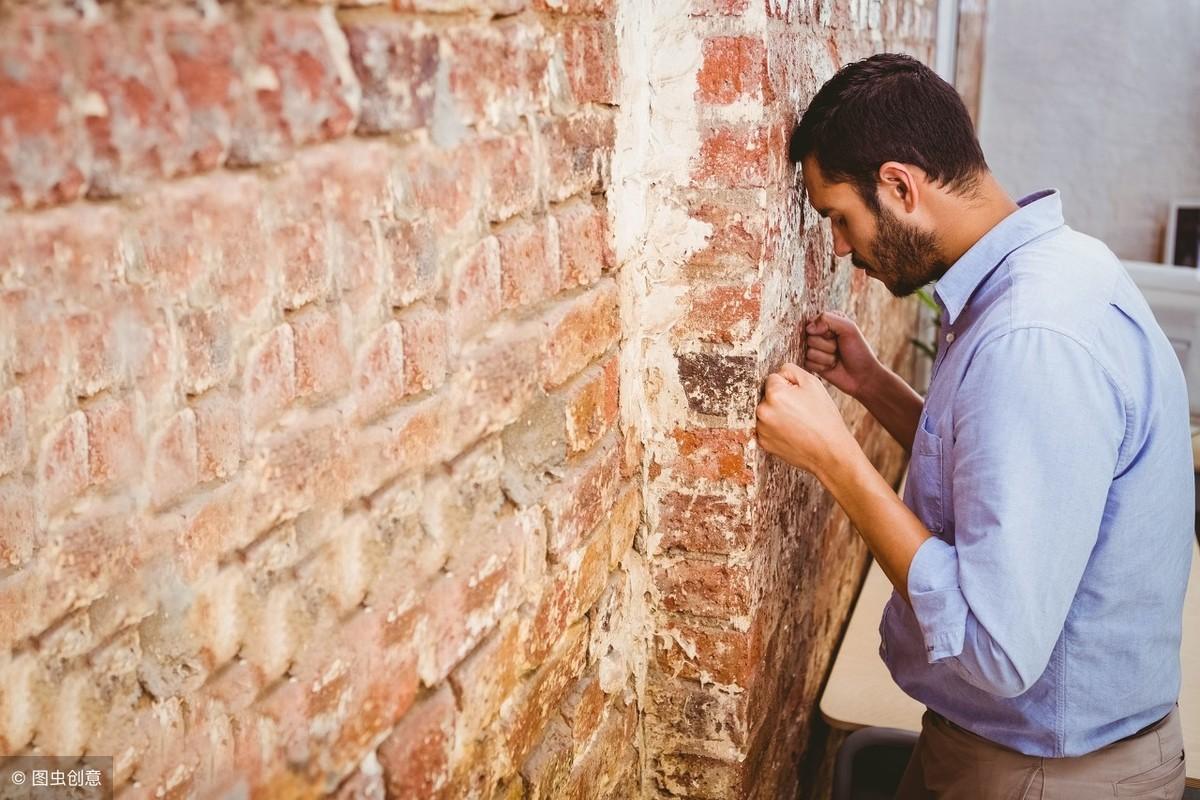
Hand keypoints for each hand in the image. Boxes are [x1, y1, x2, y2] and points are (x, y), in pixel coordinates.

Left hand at [755, 362, 858, 476]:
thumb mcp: (813, 383)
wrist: (830, 451)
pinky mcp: (763, 443)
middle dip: (780, 399)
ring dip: (776, 414)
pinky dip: (775, 428)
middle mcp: (763, 411)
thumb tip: (777, 373)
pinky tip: (791, 432)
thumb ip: (790, 370)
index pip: (773, 379)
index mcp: (774, 394)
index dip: (789, 386)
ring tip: (797, 423)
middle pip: (767, 396)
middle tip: (800, 411)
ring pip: (766, 412)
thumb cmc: (824, 417)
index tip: (800, 398)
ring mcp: (761, 429)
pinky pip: (766, 428)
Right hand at [803, 310, 882, 399]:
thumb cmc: (858, 350)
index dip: (825, 332)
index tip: (837, 336)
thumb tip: (808, 328)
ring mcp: (814, 350)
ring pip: (808, 351)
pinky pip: (808, 363)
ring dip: (826, 357)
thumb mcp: (848, 328)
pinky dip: (822, 366)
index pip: (812, 322)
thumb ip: (828, 319)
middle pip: (809, 338)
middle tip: (838, 349)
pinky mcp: (811, 364)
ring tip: (836, 358)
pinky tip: (831, 366)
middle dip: (827, 345)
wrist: (862, 376)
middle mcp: (818, 335)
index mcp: (827, 322)